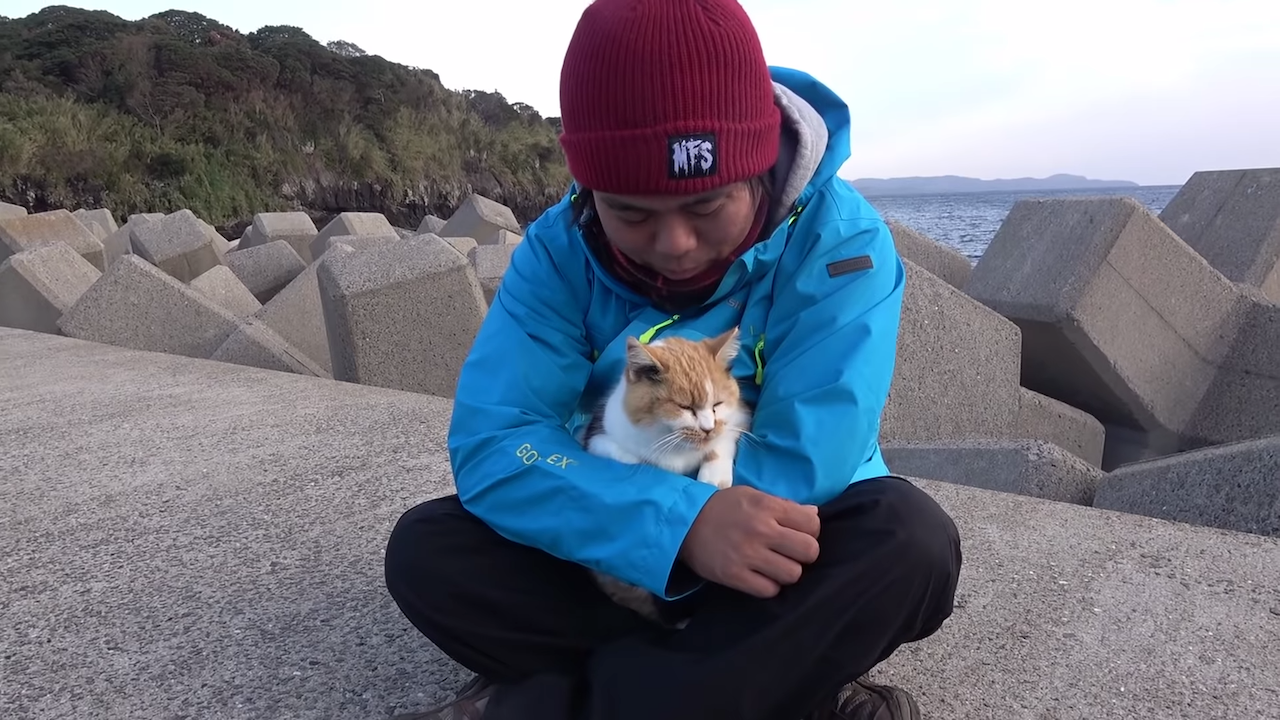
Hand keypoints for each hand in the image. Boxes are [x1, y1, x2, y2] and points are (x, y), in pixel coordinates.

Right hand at [677, 485, 820, 597]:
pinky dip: (769, 586)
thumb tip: (814, 514)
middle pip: (809, 551)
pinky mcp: (734, 576)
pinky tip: (761, 577)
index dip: (810, 531)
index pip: (812, 524)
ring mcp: (748, 555)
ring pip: (793, 574)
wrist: (683, 523)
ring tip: (775, 566)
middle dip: (804, 554)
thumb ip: (784, 505)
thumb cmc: (723, 507)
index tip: (798, 534)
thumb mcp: (753, 496)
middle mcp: (761, 530)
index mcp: (768, 507)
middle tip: (790, 553)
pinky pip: (769, 590)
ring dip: (787, 571)